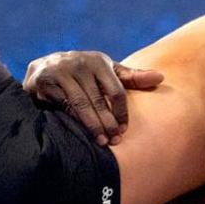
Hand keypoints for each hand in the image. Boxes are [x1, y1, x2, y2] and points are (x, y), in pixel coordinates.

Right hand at [23, 51, 163, 145]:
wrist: (44, 68)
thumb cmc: (84, 74)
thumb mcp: (107, 73)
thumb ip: (132, 78)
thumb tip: (161, 77)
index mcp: (99, 61)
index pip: (117, 91)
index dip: (121, 113)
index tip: (123, 131)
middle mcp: (80, 62)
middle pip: (99, 99)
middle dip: (108, 123)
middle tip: (114, 142)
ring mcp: (60, 70)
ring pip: (80, 104)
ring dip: (92, 125)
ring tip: (100, 142)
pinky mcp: (43, 80)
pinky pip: (61, 104)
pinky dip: (71, 120)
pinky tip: (78, 132)